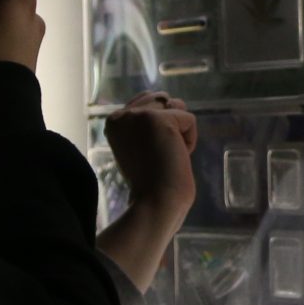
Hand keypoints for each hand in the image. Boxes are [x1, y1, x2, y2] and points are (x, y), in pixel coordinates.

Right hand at [103, 91, 197, 219]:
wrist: (156, 204)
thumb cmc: (152, 182)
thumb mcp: (139, 146)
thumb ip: (145, 124)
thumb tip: (170, 101)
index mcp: (113, 121)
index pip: (148, 101)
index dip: (160, 128)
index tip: (150, 153)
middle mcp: (121, 114)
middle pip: (163, 100)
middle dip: (171, 126)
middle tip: (159, 155)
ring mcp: (138, 115)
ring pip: (177, 107)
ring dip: (180, 132)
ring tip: (166, 154)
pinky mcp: (159, 120)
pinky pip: (190, 120)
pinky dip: (190, 140)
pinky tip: (175, 157)